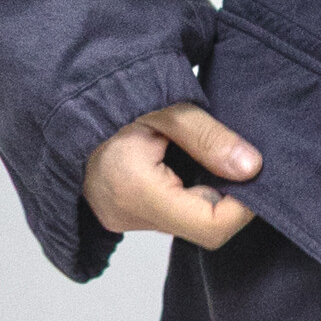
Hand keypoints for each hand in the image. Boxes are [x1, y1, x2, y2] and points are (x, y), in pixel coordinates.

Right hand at [82, 100, 261, 248]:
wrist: (63, 96)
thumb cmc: (109, 93)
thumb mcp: (166, 106)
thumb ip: (210, 138)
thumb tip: (253, 168)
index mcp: (135, 191)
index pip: (209, 226)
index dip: (243, 207)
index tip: (257, 174)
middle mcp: (125, 215)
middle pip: (198, 226)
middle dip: (225, 195)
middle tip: (231, 153)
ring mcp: (118, 216)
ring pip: (184, 219)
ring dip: (203, 189)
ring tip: (199, 149)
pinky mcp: (118, 210)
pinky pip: (166, 211)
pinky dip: (183, 189)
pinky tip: (181, 158)